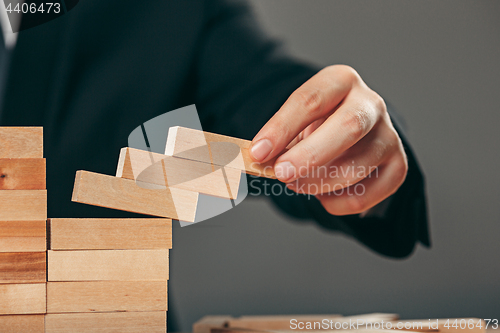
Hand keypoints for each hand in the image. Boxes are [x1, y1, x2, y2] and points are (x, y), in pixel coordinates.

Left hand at [250, 65, 407, 215]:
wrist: (349, 131)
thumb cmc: (317, 124)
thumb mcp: (297, 120)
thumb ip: (280, 137)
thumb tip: (258, 160)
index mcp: (341, 81)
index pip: (311, 100)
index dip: (282, 128)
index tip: (258, 152)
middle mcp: (370, 104)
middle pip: (348, 127)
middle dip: (310, 155)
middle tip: (282, 174)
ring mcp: (389, 135)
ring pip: (358, 165)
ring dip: (319, 183)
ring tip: (296, 184)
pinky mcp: (398, 166)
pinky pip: (368, 193)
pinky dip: (339, 203)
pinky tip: (322, 195)